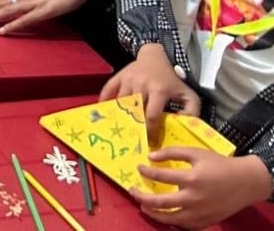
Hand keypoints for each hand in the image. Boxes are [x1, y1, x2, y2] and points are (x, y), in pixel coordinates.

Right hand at [102, 44, 201, 144]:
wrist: (156, 56)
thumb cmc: (172, 79)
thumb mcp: (188, 93)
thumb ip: (192, 111)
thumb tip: (183, 125)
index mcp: (159, 90)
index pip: (152, 115)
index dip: (151, 131)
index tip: (151, 142)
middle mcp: (141, 85)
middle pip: (135, 111)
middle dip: (136, 126)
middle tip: (137, 138)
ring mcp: (128, 80)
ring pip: (122, 103)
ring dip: (122, 116)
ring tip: (125, 128)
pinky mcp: (119, 76)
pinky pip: (108, 90)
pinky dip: (105, 101)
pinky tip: (107, 111)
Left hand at [130, 151, 273, 227]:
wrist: (245, 182)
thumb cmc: (219, 165)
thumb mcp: (196, 152)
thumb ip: (172, 152)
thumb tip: (150, 157)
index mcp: (191, 179)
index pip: (160, 176)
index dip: (146, 171)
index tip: (139, 167)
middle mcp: (194, 199)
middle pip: (160, 203)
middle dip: (142, 197)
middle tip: (132, 191)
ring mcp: (200, 213)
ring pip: (171, 219)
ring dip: (154, 214)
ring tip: (144, 207)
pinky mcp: (206, 221)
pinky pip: (185, 225)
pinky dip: (173, 221)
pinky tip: (165, 215)